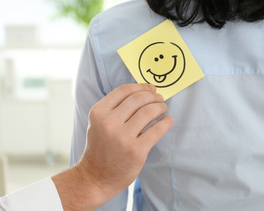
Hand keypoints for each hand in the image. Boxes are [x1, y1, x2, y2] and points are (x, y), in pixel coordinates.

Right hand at [53, 83, 172, 210]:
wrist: (95, 177)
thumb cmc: (100, 147)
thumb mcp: (98, 123)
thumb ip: (115, 108)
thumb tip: (142, 92)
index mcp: (99, 112)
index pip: (124, 91)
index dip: (141, 86)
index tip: (150, 88)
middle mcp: (109, 123)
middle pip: (138, 99)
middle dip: (153, 96)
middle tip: (160, 99)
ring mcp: (123, 137)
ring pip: (149, 112)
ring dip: (160, 107)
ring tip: (163, 109)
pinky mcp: (136, 151)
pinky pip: (157, 130)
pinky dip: (166, 122)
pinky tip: (168, 121)